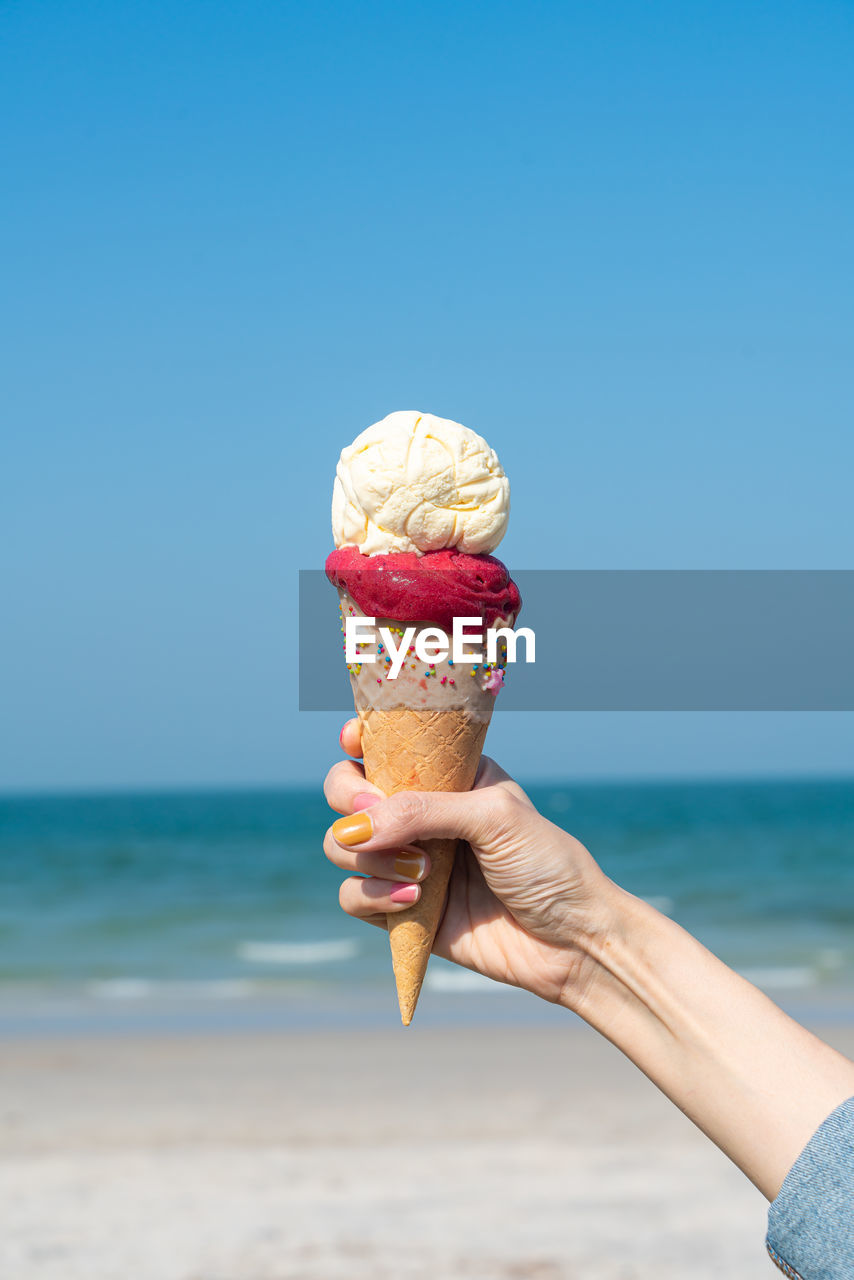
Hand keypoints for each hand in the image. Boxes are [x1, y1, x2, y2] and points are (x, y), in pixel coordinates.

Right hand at [323, 719, 611, 1004]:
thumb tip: (354, 828)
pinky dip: (372, 896)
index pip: (387, 748)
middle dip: (351, 801)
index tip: (352, 742)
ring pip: (342, 847)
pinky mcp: (402, 912)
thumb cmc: (548, 865)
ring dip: (368, 856)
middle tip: (376, 815)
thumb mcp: (494, 816)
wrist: (573, 941)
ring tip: (422, 872)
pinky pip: (352, 897)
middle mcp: (422, 817)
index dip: (359, 740)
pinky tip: (414, 900)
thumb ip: (423, 810)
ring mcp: (409, 864)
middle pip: (347, 794)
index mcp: (449, 778)